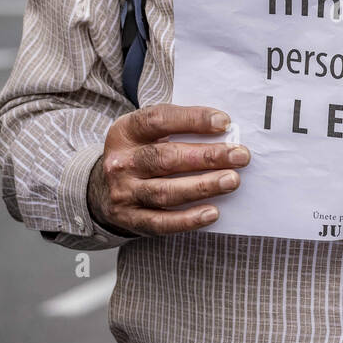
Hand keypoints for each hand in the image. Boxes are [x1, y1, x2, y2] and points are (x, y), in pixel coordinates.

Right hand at [87, 103, 250, 235]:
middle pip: (166, 158)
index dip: (193, 119)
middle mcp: (121, 162)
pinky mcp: (130, 219)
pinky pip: (161, 222)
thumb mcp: (146, 133)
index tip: (224, 122)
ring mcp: (124, 192)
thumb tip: (223, 131)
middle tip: (240, 155)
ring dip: (202, 187)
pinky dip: (188, 219)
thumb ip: (178, 128)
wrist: (102, 188)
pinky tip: (212, 213)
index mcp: (126, 131)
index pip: (159, 119)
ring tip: (231, 181)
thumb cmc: (139, 154)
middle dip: (207, 156)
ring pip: (165, 192)